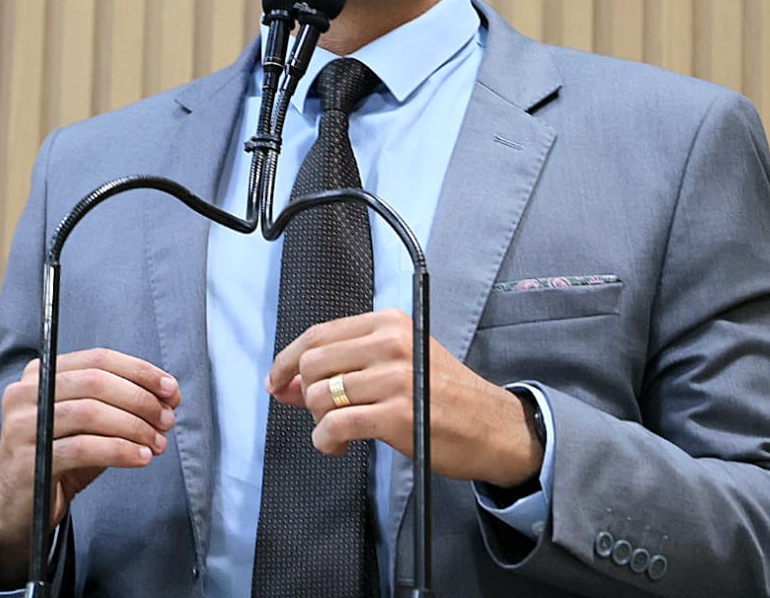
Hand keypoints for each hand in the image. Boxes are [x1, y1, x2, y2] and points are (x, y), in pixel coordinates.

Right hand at [0, 348, 180, 585]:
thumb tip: (170, 395)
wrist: (21, 508)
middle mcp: (25, 392)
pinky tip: (141, 458)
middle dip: (140, 399)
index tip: (171, 391)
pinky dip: (120, 450)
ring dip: (134, 427)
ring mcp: (21, 425)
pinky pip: (83, 448)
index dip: (140, 371)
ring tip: (158, 443)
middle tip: (167, 420)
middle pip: (95, 382)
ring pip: (90, 413)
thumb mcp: (92, 425)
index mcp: (40, 372)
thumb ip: (123, 405)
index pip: (98, 359)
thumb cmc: (61, 458)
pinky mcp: (27, 459)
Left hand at [264, 309, 540, 487]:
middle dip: (305, 394)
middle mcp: (391, 343)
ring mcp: (394, 378)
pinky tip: (338, 447)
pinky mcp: (396, 415)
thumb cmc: (443, 396)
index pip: (319, 333)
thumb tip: (285, 383)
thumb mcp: (398, 363)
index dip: (288, 360)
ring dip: (318, 422)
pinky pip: (334, 425)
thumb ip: (345, 367)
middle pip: (313, 363)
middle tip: (320, 415)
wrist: (492, 427)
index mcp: (390, 323)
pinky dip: (325, 441)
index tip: (277, 382)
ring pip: (319, 395)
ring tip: (337, 432)